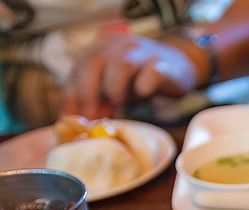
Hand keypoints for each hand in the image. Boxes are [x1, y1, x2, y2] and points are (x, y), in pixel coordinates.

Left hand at [63, 34, 202, 117]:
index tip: (69, 120)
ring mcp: (142, 53)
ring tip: (118, 103)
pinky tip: (144, 95)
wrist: (179, 65)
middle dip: (88, 92)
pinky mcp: (163, 65)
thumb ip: (98, 100)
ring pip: (122, 64)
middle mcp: (119, 45)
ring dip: (114, 88)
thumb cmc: (141, 79)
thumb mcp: (115, 87)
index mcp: (102, 48)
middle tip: (90, 117)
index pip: (79, 68)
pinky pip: (151, 74)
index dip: (72, 95)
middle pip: (94, 61)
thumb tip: (76, 124)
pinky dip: (144, 87)